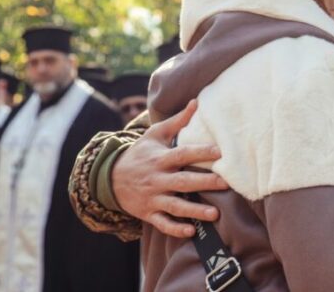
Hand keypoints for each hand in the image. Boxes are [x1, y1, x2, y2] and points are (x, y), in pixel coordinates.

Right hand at [111, 100, 228, 237]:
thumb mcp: (155, 135)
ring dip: (195, 211)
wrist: (109, 178)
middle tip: (225, 184)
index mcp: (161, 159)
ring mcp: (152, 197)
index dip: (200, 152)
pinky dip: (175, 228)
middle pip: (183, 182)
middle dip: (204, 183)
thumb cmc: (140, 153)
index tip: (219, 152)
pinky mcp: (148, 213)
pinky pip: (162, 223)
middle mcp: (157, 179)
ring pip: (175, 206)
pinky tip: (191, 230)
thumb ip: (177, 121)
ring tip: (215, 215)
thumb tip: (197, 102)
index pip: (182, 154)